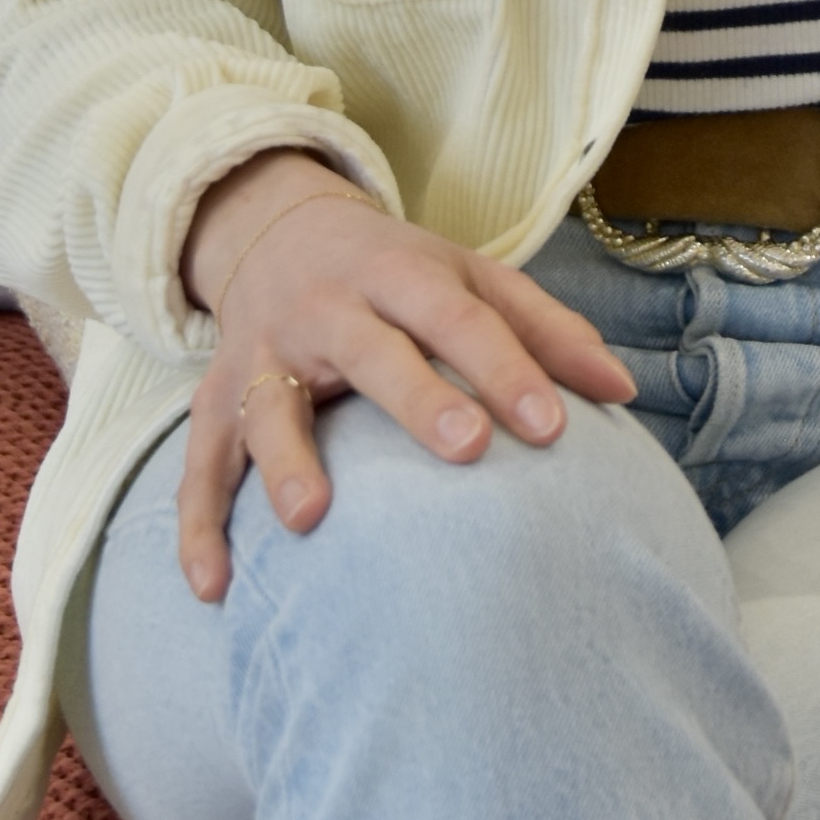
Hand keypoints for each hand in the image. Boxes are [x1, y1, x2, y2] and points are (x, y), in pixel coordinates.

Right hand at [173, 151, 634, 598]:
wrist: (278, 231)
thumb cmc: (398, 275)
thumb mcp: (471, 277)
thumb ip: (546, 330)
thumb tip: (623, 391)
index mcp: (399, 274)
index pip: (460, 318)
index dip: (507, 368)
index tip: (554, 427)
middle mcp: (327, 309)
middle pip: (373, 351)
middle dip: (416, 398)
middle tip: (465, 448)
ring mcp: (264, 354)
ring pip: (269, 406)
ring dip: (286, 460)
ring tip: (310, 519)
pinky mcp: (216, 399)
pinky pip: (197, 463)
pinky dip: (196, 525)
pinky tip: (213, 588)